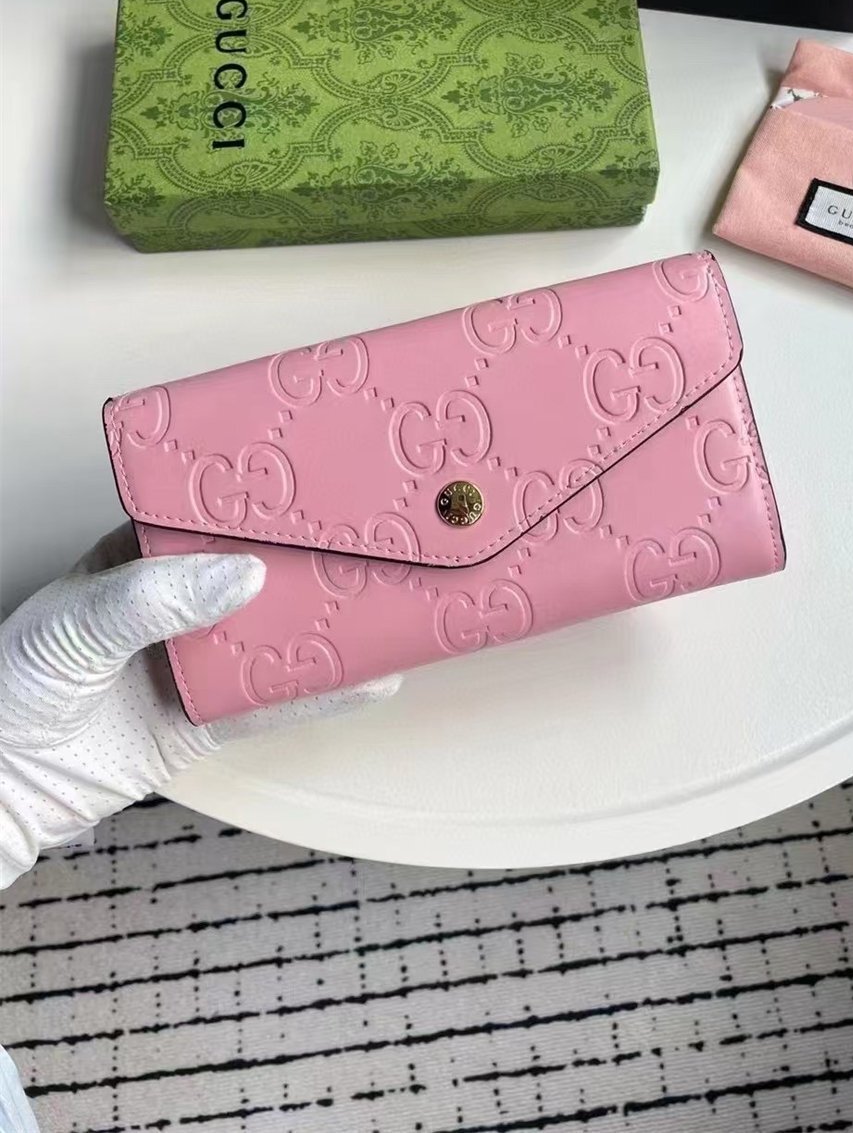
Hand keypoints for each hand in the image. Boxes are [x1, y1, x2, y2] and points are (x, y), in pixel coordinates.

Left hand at [0, 526, 398, 887]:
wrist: (1, 787)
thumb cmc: (12, 690)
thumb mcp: (74, 626)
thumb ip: (149, 599)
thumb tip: (239, 574)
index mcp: (139, 558)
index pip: (212, 520)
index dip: (264, 504)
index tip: (319, 486)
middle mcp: (175, 605)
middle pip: (258, 578)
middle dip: (312, 563)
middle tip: (374, 544)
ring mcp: (194, 663)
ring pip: (276, 638)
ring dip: (328, 627)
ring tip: (390, 605)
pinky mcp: (206, 720)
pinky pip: (273, 704)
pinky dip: (322, 694)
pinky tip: (369, 678)